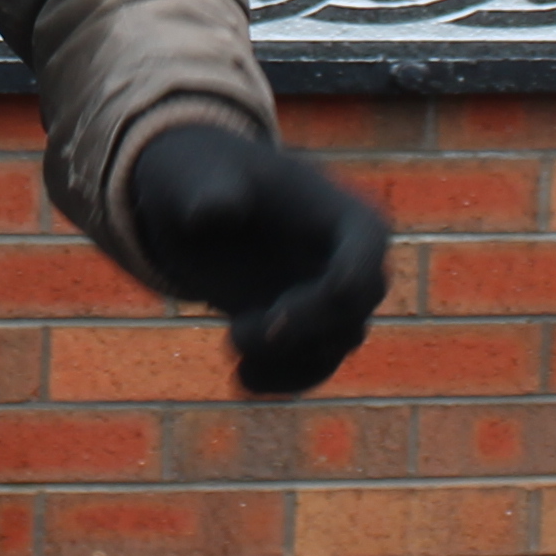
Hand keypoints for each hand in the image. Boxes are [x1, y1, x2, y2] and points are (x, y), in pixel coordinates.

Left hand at [122, 122, 391, 394]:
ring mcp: (327, 295)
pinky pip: (313, 367)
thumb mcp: (196, 174)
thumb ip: (209, 190)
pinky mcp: (303, 327)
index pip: (367, 252)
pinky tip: (242, 378)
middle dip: (302, 331)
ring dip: (283, 357)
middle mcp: (346, 258)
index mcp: (339, 211)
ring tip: (230, 340)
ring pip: (334, 345)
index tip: (277, 315)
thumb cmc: (200, 176)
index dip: (339, 289)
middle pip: (355, 310)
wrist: (187, 204)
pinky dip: (283, 380)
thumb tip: (214, 211)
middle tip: (237, 333)